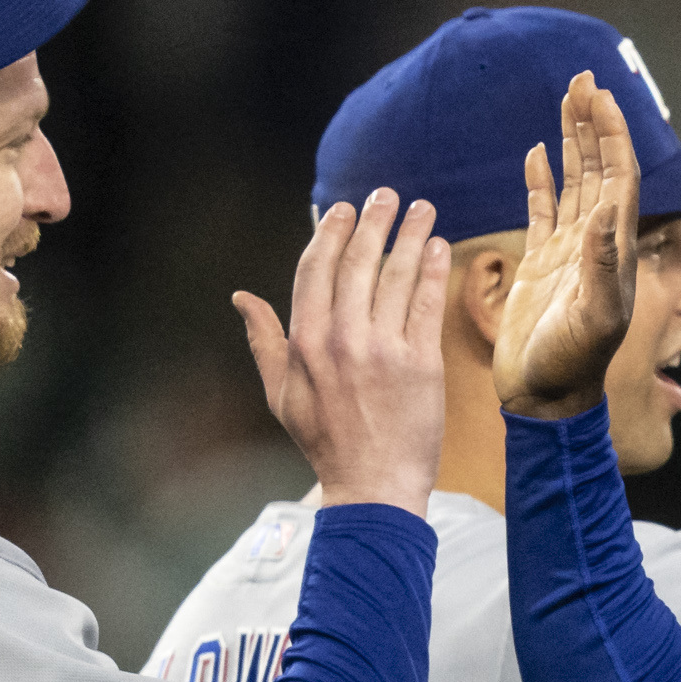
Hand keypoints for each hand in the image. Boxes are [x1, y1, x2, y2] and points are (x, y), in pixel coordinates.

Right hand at [233, 188, 447, 513]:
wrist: (373, 486)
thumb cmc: (325, 442)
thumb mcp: (281, 394)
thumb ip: (263, 340)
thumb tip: (241, 297)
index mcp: (305, 342)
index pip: (316, 270)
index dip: (330, 233)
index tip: (343, 209)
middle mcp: (342, 339)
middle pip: (358, 263)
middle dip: (373, 222)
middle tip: (386, 195)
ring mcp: (384, 350)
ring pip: (396, 277)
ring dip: (410, 235)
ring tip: (422, 208)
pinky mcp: (422, 364)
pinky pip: (427, 305)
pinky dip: (434, 271)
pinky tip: (439, 247)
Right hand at [492, 70, 645, 418]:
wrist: (546, 399)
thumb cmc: (572, 366)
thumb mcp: (593, 318)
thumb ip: (600, 267)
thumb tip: (604, 213)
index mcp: (611, 248)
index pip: (617, 177)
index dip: (612, 135)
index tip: (600, 95)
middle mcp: (594, 244)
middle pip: (597, 169)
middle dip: (592, 124)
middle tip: (583, 79)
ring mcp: (567, 252)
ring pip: (572, 182)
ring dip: (571, 142)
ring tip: (567, 100)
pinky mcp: (541, 265)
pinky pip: (543, 209)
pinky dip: (541, 178)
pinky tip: (537, 152)